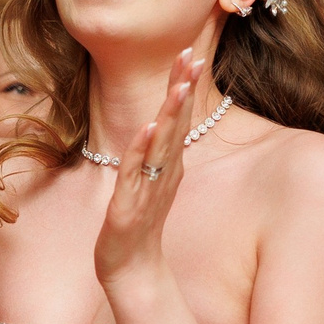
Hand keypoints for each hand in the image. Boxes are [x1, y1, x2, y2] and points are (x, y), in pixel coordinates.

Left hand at [93, 49, 205, 289]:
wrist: (131, 269)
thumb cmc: (139, 225)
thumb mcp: (150, 181)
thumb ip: (158, 154)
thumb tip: (164, 125)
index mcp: (168, 164)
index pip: (180, 119)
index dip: (185, 86)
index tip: (192, 54)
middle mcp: (165, 172)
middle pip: (177, 124)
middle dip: (183, 88)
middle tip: (192, 54)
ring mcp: (150, 187)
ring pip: (163, 144)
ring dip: (171, 114)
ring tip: (178, 85)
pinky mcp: (131, 205)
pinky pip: (138, 172)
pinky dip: (144, 148)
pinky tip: (150, 128)